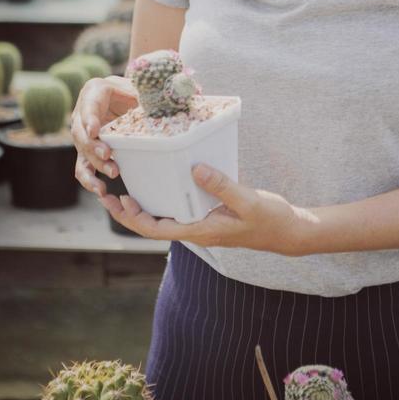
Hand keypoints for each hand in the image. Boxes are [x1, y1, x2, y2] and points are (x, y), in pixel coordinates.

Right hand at [71, 76, 138, 196]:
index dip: (90, 119)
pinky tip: (101, 191)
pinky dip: (90, 180)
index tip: (94, 131)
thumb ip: (149, 94)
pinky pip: (83, 167)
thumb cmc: (135, 91)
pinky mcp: (87, 151)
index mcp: (94, 92)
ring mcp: (83, 134)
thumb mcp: (140, 88)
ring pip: (82, 151)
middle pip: (81, 132)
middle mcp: (83, 113)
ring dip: (95, 164)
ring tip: (112, 172)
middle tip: (108, 154)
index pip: (88, 105)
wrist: (128, 97)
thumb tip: (165, 101)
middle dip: (94, 146)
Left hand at [101, 164, 308, 256]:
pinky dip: (165, 197)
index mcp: (201, 231)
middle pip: (153, 225)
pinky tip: (163, 181)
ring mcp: (202, 223)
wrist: (288, 231)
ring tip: (128, 185)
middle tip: (110, 192)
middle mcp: (196, 229)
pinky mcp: (210, 214)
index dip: (133, 218)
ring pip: (164, 217)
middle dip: (129, 212)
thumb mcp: (248, 200)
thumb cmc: (270, 219)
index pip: (156, 230)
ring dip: (144, 206)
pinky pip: (180, 208)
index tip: (118, 201)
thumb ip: (222, 186)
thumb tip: (194, 168)